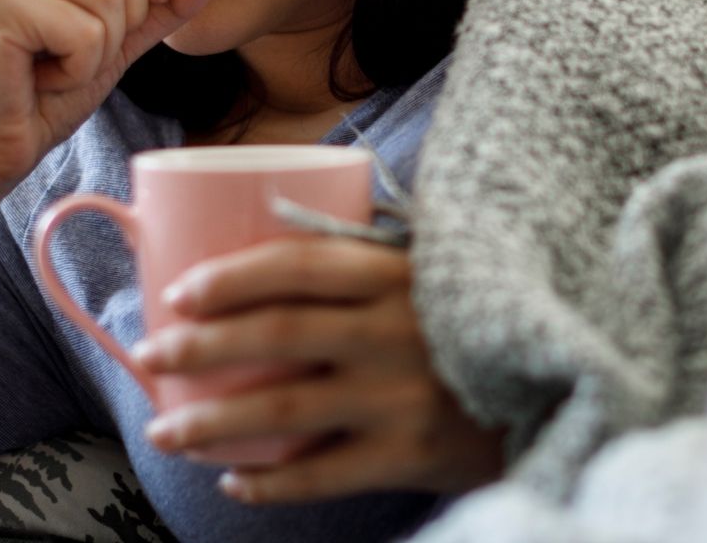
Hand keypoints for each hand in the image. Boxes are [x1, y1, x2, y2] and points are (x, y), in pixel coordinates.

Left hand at [131, 237, 506, 503]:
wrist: (556, 384)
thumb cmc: (475, 317)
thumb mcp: (433, 269)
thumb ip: (368, 253)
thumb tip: (271, 223)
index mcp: (398, 273)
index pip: (298, 264)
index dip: (230, 277)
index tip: (179, 292)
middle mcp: (396, 330)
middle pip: (277, 335)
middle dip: (200, 348)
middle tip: (150, 357)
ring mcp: (402, 396)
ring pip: (286, 409)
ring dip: (214, 423)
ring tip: (167, 433)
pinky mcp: (412, 455)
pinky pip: (324, 474)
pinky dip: (271, 483)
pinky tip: (234, 482)